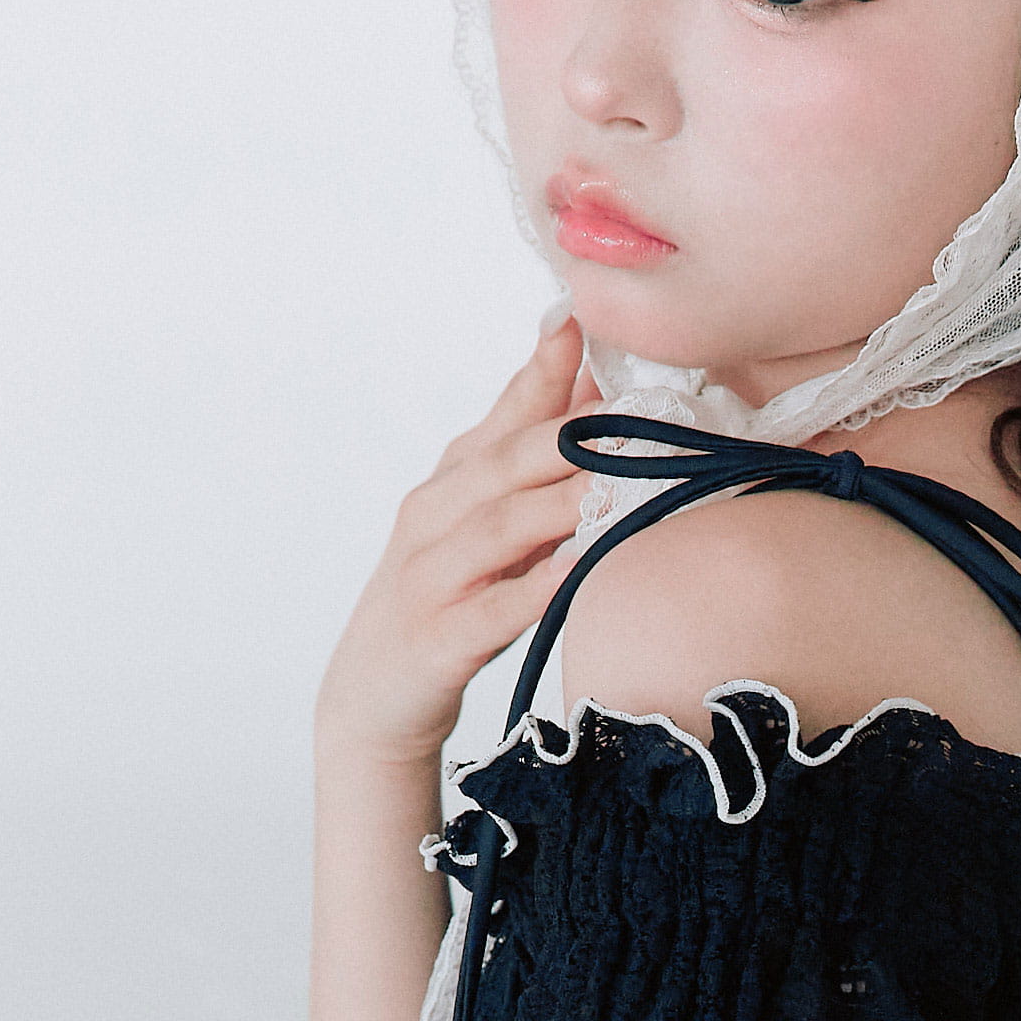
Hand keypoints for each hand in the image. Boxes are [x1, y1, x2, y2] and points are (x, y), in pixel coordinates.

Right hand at [316, 311, 605, 765]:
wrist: (372, 700)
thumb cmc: (450, 601)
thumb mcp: (493, 527)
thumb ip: (539, 469)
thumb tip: (606, 399)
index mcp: (456, 480)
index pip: (509, 411)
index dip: (549, 365)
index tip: (591, 319)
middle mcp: (435, 513)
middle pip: (508, 459)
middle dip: (574, 433)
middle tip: (647, 415)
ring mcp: (429, 574)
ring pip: (499, 525)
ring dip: (561, 502)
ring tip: (624, 484)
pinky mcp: (435, 639)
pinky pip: (492, 610)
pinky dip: (536, 589)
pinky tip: (578, 573)